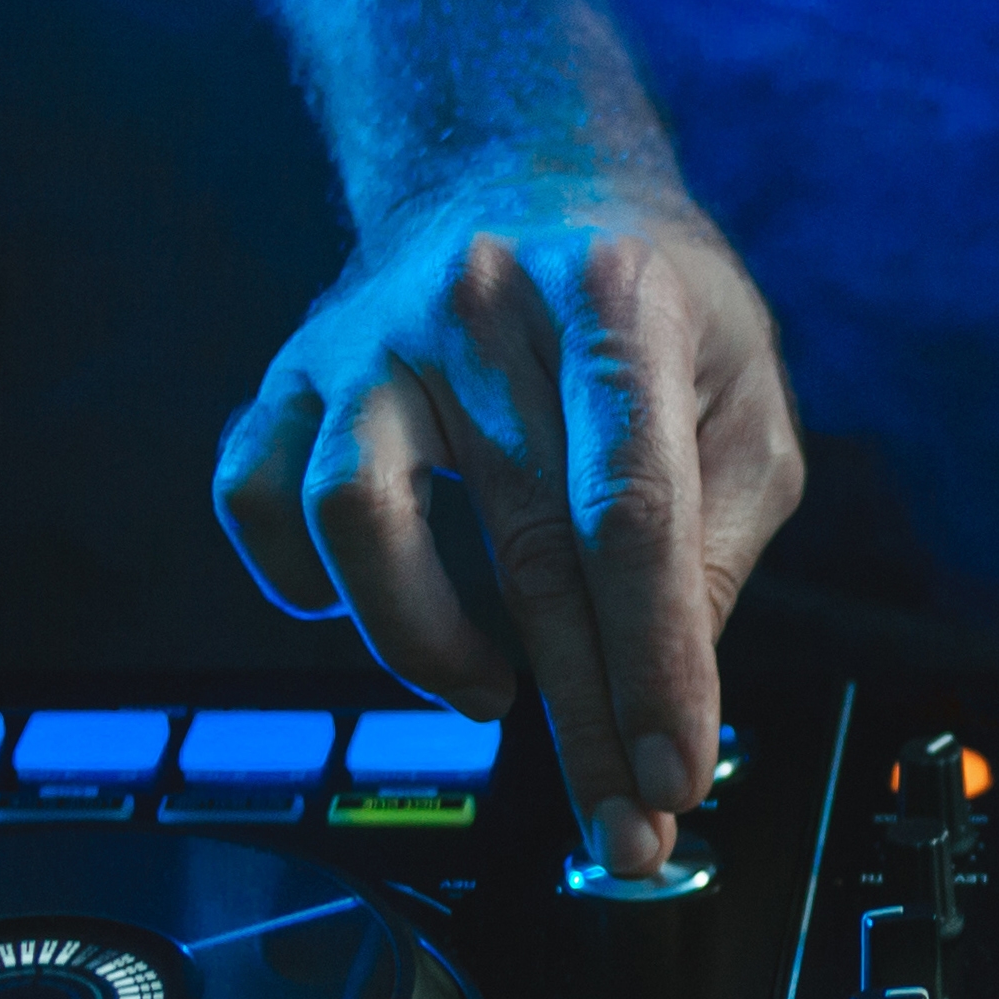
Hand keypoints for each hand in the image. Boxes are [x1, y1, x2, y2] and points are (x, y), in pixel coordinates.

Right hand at [215, 185, 803, 877]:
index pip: (632, 511)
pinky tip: (373, 605)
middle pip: (526, 550)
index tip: (675, 775)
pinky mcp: (292, 372)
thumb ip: (721, 532)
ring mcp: (370, 336)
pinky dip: (301, 580)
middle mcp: (479, 304)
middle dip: (580, 719)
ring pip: (355, 516)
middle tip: (620, 829)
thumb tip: (668, 688)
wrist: (515, 169)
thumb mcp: (740, 390)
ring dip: (425, 644)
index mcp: (617, 297)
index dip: (656, 661)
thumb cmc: (647, 300)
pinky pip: (258, 499)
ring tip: (492, 689)